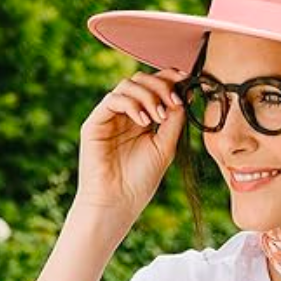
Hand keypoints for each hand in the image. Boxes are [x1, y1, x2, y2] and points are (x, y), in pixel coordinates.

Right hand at [74, 68, 189, 234]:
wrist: (117, 202)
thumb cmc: (140, 180)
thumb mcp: (165, 146)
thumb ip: (174, 119)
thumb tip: (184, 93)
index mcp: (142, 119)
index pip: (154, 87)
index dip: (169, 78)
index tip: (186, 81)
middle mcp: (124, 115)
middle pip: (141, 80)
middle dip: (161, 85)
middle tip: (174, 101)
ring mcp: (108, 118)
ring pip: (127, 85)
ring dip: (148, 95)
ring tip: (159, 117)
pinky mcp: (94, 123)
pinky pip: (113, 100)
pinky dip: (132, 104)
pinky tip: (144, 122)